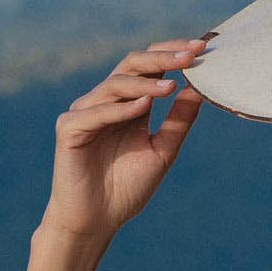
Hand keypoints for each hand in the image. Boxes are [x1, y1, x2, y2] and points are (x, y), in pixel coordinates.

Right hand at [22, 36, 211, 270]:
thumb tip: (200, 89)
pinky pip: (96, 113)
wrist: (96, 222)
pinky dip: (119, 109)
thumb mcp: (162, 152)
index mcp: (129, 104)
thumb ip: (178, 121)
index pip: (150, 67)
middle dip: (163, 58)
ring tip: (171, 85)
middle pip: (133, 65)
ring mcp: (85, 112)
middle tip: (191, 54)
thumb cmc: (126, 189)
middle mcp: (105, 101)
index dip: (173, 54)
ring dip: (145, 83)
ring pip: (115, 85)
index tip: (203, 48)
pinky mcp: (69, 129)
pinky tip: (143, 106)